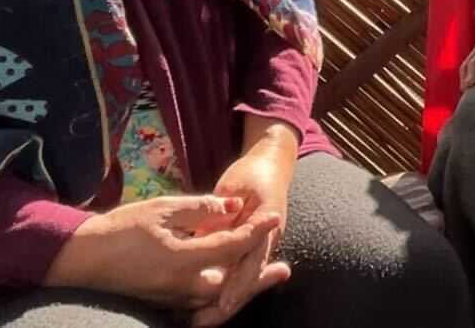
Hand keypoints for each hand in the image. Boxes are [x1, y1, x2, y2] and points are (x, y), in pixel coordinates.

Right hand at [42, 194, 281, 309]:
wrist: (82, 259)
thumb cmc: (121, 229)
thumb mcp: (163, 209)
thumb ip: (202, 208)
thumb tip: (233, 205)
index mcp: (185, 261)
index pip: (233, 246)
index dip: (256, 230)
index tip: (274, 216)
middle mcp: (184, 287)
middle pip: (234, 284)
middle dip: (260, 277)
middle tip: (284, 269)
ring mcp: (175, 299)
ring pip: (220, 298)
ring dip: (244, 288)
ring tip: (266, 278)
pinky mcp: (166, 303)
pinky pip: (203, 303)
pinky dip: (222, 294)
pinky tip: (229, 282)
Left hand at [192, 120, 300, 325]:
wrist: (272, 162)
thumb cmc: (252, 171)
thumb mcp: (234, 186)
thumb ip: (222, 212)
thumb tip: (205, 235)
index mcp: (267, 223)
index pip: (253, 259)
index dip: (239, 283)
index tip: (223, 302)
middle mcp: (266, 240)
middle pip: (250, 279)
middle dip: (230, 301)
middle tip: (204, 321)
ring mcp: (260, 246)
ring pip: (245, 280)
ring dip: (226, 301)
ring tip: (201, 320)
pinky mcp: (251, 250)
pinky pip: (239, 273)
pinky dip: (226, 289)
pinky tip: (206, 305)